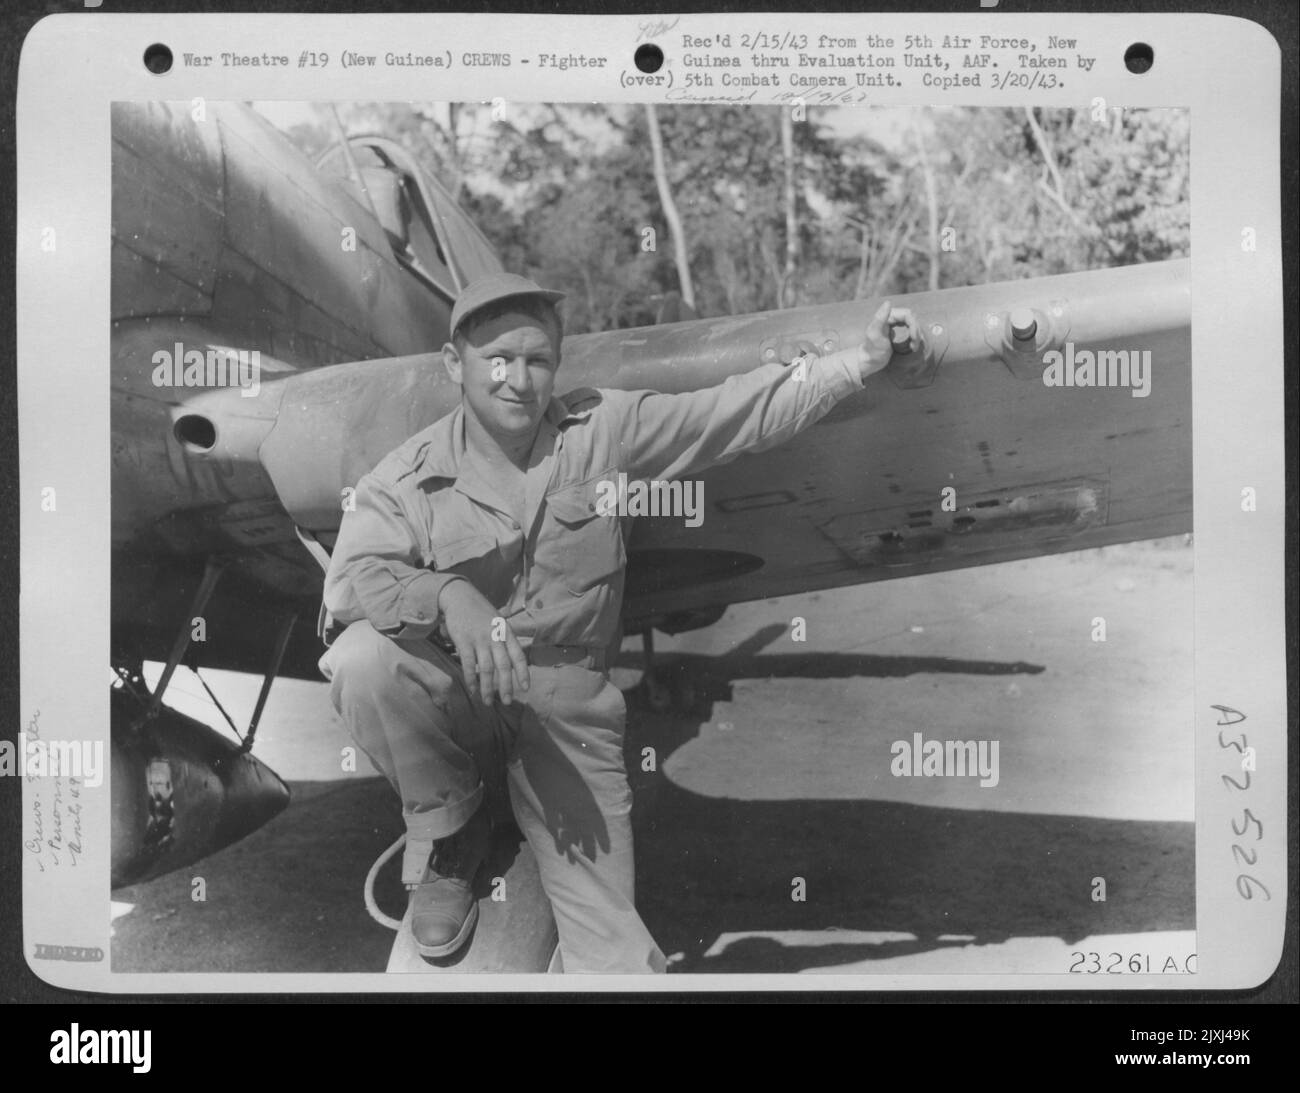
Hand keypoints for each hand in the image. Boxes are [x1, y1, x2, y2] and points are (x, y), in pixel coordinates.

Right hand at [437, 580, 529, 704]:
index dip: (523, 673)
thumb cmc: (480, 611)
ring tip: (488, 702)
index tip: (525, 688)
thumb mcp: (498, 620)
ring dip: (488, 687)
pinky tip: (473, 689)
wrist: (459, 596)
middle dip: (506, 686)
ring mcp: (479, 639)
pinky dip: (471, 679)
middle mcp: (495, 636)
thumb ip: (506, 638)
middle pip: (504, 666)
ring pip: (487, 669)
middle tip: (507, 702)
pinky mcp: (464, 641)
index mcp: (506, 632)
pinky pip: (469, 664)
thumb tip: (514, 658)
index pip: (518, 655)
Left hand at [857, 301, 919, 380]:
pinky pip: (910, 330)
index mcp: (887, 315)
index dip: (914, 326)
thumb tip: (888, 302)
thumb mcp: (875, 335)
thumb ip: (880, 318)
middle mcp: (891, 316)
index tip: (914, 339)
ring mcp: (894, 323)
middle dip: (916, 332)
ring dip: (916, 336)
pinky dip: (914, 338)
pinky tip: (912, 346)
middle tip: (914, 346)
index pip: (908, 314)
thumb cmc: (871, 350)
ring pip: (913, 324)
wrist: (868, 362)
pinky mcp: (896, 331)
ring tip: (913, 348)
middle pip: (912, 319)